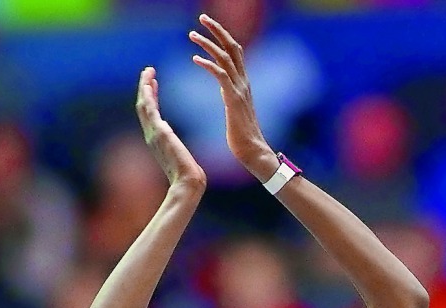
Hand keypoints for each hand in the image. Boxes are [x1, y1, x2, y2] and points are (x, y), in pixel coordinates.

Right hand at [135, 66, 205, 191]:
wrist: (187, 183)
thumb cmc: (188, 175)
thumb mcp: (179, 156)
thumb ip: (172, 144)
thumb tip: (170, 137)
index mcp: (156, 139)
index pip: (150, 113)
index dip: (151, 97)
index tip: (154, 83)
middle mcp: (151, 135)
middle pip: (143, 106)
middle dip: (145, 88)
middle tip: (148, 71)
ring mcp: (153, 133)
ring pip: (144, 104)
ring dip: (145, 86)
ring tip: (148, 71)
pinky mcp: (159, 132)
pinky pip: (150, 108)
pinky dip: (149, 94)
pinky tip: (151, 82)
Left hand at [189, 14, 276, 180]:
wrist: (253, 152)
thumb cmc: (242, 137)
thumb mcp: (235, 109)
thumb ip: (231, 95)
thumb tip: (225, 88)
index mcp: (243, 83)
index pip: (235, 52)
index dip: (223, 36)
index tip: (208, 26)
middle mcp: (243, 82)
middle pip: (232, 47)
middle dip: (217, 30)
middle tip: (202, 18)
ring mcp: (240, 90)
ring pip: (225, 58)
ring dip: (208, 44)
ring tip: (192, 35)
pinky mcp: (233, 99)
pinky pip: (221, 75)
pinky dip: (208, 65)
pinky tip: (195, 60)